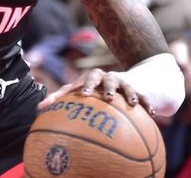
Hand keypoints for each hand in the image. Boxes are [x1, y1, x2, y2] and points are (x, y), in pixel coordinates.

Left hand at [38, 68, 153, 113]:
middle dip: (107, 86)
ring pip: (127, 87)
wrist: (121, 81)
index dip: (84, 86)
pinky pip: (143, 97)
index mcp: (92, 78)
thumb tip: (38, 108)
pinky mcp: (137, 91)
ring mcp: (124, 83)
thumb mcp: (79, 91)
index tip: (83, 95)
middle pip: (107, 79)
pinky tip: (152, 114)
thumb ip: (61, 98)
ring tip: (131, 104)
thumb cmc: (92, 89)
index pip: (86, 79)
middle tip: (106, 97)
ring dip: (129, 94)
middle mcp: (108, 78)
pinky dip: (147, 104)